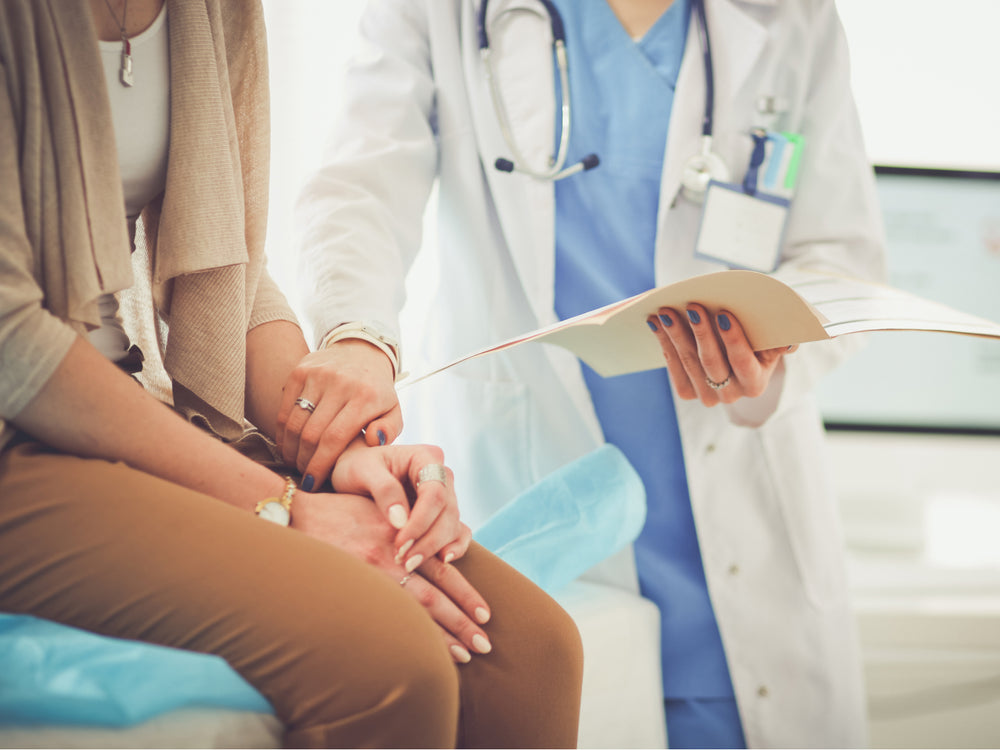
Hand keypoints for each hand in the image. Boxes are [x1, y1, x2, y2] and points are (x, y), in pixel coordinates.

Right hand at [275, 341, 401, 488]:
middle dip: (304, 461)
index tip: (313, 483)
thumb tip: (373, 441)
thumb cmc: (377, 392)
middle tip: (305, 475)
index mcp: (365, 397)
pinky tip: (288, 445)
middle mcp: (340, 383)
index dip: (319, 466)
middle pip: (311, 434)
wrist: (362, 352)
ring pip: (294, 423)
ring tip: (295, 462)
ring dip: (291, 449)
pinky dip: (283, 431)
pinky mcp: (300, 370)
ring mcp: (318, 374)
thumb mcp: (394, 411)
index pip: (334, 439)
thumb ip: (390, 430)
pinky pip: (285, 408)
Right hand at [292, 491, 490, 662]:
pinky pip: (385, 617)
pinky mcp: (351, 586)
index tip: (486, 614)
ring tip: (464, 655)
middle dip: (462, 621)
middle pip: (436, 595)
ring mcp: (370, 574)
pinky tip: (420, 653)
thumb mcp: (379, 511)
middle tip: (485, 644)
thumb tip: (436, 552)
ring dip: (441, 635)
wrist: (294, 515)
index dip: (466, 594)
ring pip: (415, 610)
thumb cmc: (337, 513)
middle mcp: (392, 555)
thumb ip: (406, 530)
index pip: (443, 570)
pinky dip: (406, 634)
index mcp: (403, 536)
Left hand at [331, 441, 470, 569]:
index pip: (435, 492)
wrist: (352, 474)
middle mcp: (441, 475)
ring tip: (410, 565)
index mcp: (425, 457)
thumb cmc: (355, 467)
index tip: (400, 542)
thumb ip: (383, 490)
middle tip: (404, 561)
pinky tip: (443, 562)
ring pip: (453, 524)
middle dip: (428, 539)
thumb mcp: (361, 471)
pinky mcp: (442, 514)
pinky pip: (458, 532)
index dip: (421, 520)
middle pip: (448, 511)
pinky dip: (455, 547)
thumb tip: (401, 521)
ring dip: (435, 548)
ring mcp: (445, 495)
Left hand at [647, 303, 795, 405]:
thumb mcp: (773, 337)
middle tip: (691, 306)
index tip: (724, 314)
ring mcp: (708, 396)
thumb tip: (790, 342)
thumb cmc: (758, 338)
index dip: (734, 339)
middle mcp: (732, 395)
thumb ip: (782, 338)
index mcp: (756, 383)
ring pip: (690, 363)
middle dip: (701, 332)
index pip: (743, 361)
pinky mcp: (688, 392)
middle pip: (712, 363)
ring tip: (667, 311)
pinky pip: (674, 368)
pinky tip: (656, 323)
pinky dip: (665, 343)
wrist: (737, 353)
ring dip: (676, 335)